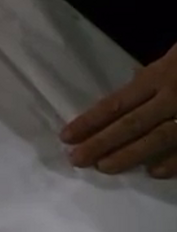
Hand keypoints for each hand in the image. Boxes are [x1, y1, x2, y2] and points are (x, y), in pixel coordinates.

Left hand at [61, 43, 176, 177]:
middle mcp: (173, 96)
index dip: (90, 121)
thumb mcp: (173, 57)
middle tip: (76, 160)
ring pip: (158, 139)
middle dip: (101, 143)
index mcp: (159, 76)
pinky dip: (173, 163)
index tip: (66, 136)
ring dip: (129, 156)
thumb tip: (130, 85)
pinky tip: (153, 173)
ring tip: (104, 168)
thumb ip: (152, 75)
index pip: (117, 103)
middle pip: (131, 124)